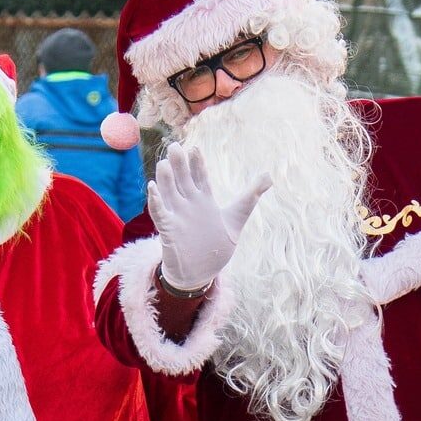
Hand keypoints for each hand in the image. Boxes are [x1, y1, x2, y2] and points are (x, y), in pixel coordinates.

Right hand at [149, 144, 269, 291]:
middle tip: (175, 146)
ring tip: (164, 164)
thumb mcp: (236, 219)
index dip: (197, 163)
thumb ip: (250, 197)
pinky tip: (152, 189)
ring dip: (165, 180)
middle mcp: (188, 204)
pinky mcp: (168, 230)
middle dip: (180, 165)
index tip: (194, 148)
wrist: (199, 274)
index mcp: (204, 200)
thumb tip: (269, 176)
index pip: (200, 177)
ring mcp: (177, 216)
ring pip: (169, 193)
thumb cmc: (216, 246)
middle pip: (183, 180)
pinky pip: (159, 213)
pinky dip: (155, 202)